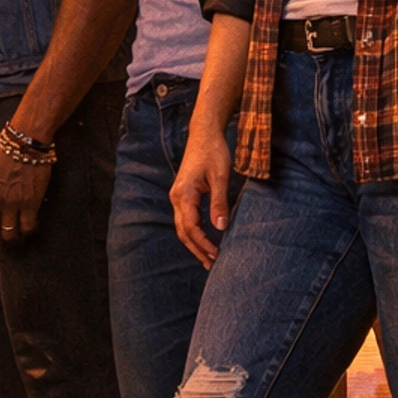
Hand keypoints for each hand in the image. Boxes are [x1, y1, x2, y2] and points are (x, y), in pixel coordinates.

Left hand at [0, 145, 52, 246]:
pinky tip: (33, 228)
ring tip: (18, 240)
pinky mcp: (30, 202)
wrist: (25, 143)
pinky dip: (30, 232)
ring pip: (9, 237)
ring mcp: (11, 203)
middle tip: (3, 243)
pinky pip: (28, 228)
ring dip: (13, 242)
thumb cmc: (4, 157)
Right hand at [171, 126, 234, 267]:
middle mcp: (177, 197)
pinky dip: (194, 232)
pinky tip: (205, 239)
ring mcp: (178, 196)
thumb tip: (221, 227)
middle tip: (212, 265)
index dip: (203, 244)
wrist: (204, 133)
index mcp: (183, 194)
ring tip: (208, 258)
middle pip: (184, 232)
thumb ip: (219, 202)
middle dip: (197, 249)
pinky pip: (186, 218)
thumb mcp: (220, 175)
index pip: (191, 228)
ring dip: (195, 243)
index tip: (217, 255)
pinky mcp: (183, 193)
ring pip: (183, 227)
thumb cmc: (213, 151)